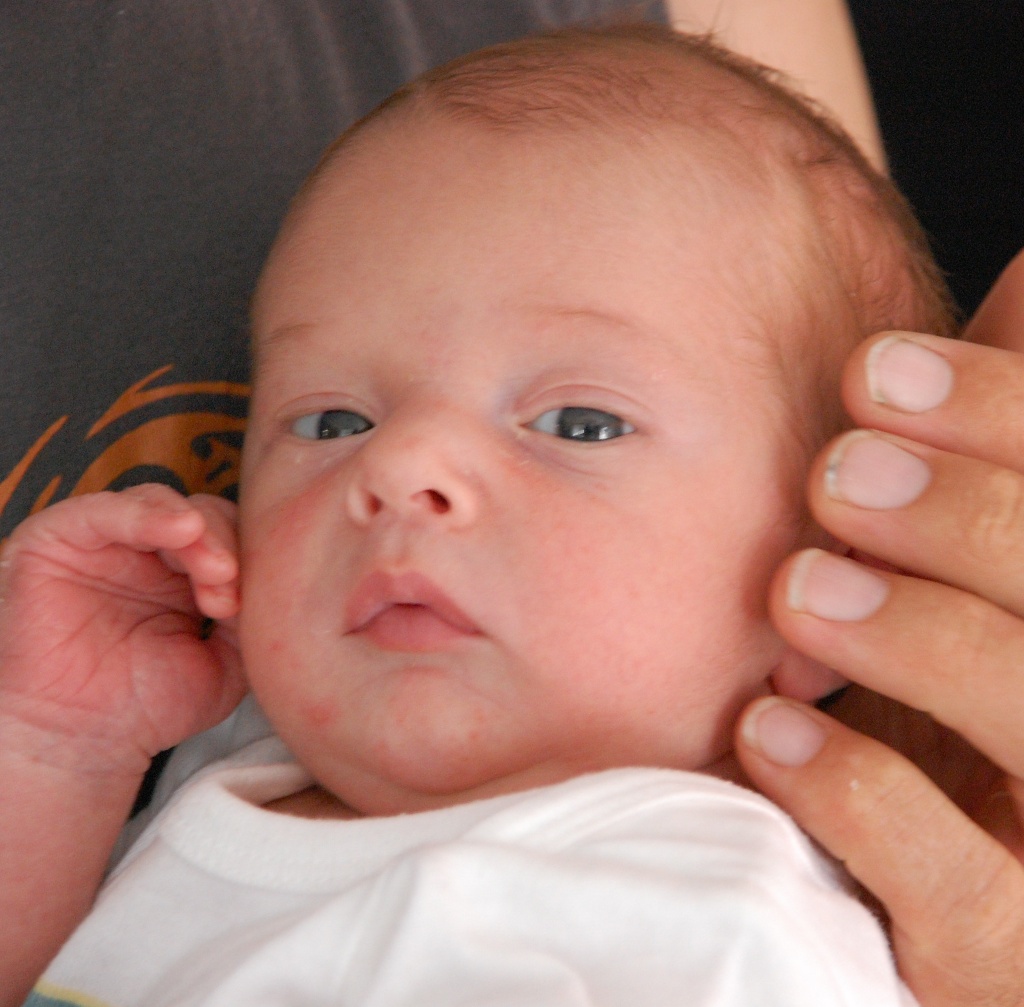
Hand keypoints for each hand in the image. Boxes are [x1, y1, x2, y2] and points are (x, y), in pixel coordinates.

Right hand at [0, 484, 245, 777]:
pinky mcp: (56, 541)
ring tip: (215, 570)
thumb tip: (279, 582)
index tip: (246, 603)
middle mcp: (147, 552)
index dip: (246, 557)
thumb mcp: (228, 662)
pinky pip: (100, 510)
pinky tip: (179, 528)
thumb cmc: (151, 706)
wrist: (84, 745)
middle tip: (229, 586)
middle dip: (225, 544)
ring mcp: (103, 544)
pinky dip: (143, 513)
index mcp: (187, 574)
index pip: (228, 535)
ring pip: (159, 503)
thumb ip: (253, 618)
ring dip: (197, 531)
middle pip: (200, 514)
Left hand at [737, 250, 1023, 1005]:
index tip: (874, 369)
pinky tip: (771, 729)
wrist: (923, 908)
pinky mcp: (996, 971)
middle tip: (839, 468)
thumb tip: (1023, 276)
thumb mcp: (970, 585)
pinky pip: (961, 897)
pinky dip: (859, 794)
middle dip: (966, 520)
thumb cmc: (944, 721)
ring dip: (919, 636)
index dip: (1004, 418)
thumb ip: (990, 467)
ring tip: (801, 584)